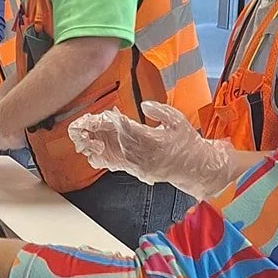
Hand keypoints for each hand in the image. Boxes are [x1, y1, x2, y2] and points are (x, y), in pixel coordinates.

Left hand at [67, 102, 243, 197]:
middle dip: (99, 132)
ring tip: (82, 138)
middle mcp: (145, 156)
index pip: (130, 130)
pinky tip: (92, 152)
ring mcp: (140, 166)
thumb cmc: (188, 143)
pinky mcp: (138, 171)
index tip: (107, 114)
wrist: (196, 167)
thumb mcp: (178, 120)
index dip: (116, 122)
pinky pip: (117, 165)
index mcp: (156, 141)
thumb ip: (160, 110)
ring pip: (113, 155)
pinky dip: (104, 158)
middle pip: (116, 142)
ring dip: (96, 146)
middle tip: (85, 124)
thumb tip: (145, 105)